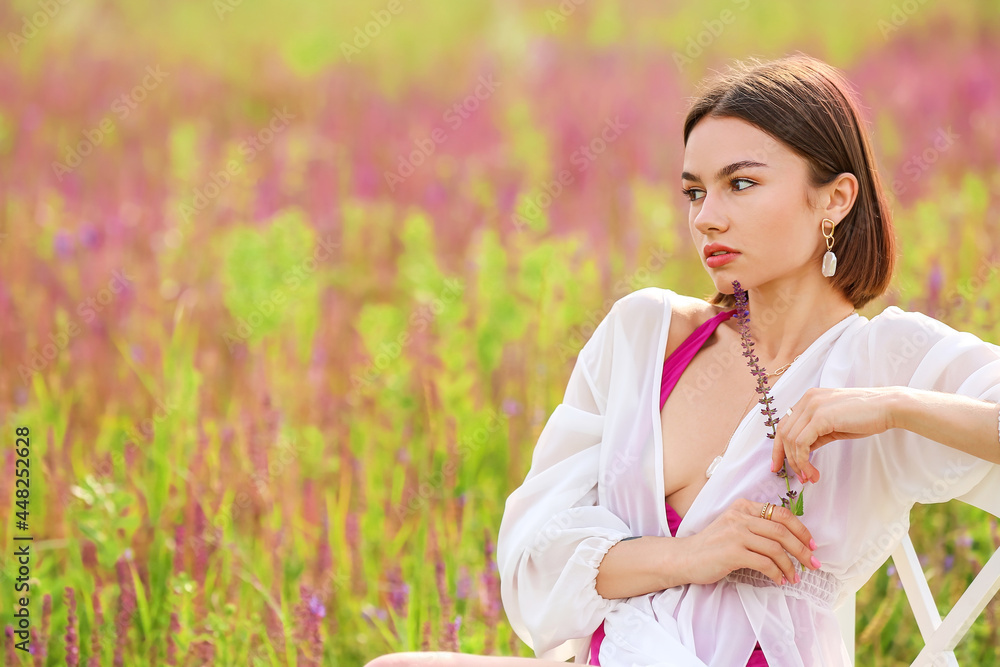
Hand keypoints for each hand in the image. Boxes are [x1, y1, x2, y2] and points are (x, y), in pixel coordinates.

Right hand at [679, 499, 820, 586]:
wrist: (685, 557)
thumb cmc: (712, 546)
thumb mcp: (733, 526)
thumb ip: (755, 526)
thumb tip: (789, 539)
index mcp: (743, 507)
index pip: (781, 513)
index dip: (801, 529)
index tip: (811, 544)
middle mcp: (740, 516)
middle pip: (782, 531)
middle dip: (802, 549)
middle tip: (813, 564)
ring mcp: (736, 533)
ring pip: (776, 548)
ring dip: (791, 566)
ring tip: (795, 577)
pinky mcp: (732, 552)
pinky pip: (764, 563)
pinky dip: (777, 573)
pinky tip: (779, 580)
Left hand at [771, 387, 897, 483]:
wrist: (888, 408)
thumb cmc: (866, 417)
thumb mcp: (834, 425)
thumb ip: (816, 434)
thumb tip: (802, 451)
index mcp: (809, 399)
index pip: (784, 424)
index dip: (779, 447)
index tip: (778, 465)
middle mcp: (807, 399)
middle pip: (783, 433)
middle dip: (786, 458)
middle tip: (798, 477)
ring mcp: (812, 406)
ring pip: (790, 440)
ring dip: (797, 464)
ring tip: (809, 477)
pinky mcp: (820, 417)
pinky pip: (801, 443)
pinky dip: (803, 461)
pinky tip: (812, 471)